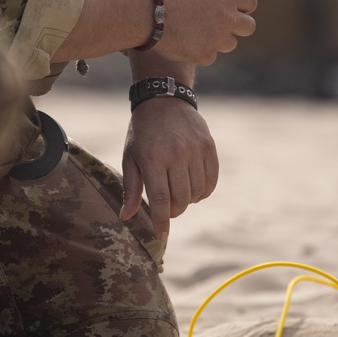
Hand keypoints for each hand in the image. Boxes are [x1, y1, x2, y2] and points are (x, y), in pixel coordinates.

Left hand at [120, 98, 218, 240]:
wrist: (163, 99)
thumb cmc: (142, 132)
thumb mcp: (131, 157)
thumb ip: (131, 188)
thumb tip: (126, 216)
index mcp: (153, 158)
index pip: (161, 199)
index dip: (162, 221)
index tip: (162, 236)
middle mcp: (176, 154)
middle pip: (181, 199)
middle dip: (174, 210)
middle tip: (167, 206)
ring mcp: (195, 149)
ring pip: (197, 192)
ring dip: (189, 200)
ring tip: (179, 191)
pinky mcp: (208, 146)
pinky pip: (211, 179)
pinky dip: (204, 190)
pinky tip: (194, 187)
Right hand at [152, 0, 255, 65]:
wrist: (146, 14)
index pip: (250, 2)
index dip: (242, 7)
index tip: (234, 11)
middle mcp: (227, 16)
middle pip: (249, 27)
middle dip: (237, 28)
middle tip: (222, 27)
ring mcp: (218, 37)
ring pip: (230, 44)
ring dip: (218, 41)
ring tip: (195, 34)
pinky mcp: (206, 54)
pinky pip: (210, 56)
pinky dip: (199, 52)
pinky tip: (184, 44)